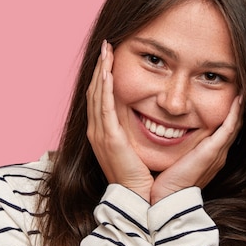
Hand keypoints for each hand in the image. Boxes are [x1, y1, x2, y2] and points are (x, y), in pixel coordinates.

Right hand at [86, 40, 153, 200]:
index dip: (103, 77)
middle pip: (94, 92)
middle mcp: (97, 132)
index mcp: (104, 134)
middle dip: (99, 67)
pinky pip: (104, 105)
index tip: (110, 58)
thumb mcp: (137, 149)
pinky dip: (103, 86)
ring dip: (100, 70)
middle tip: (106, 46)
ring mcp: (100, 134)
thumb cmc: (143, 177)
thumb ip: (137, 132)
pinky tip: (107, 69)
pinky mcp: (108, 137)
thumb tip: (151, 118)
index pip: (100, 98)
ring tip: (106, 50)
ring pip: (96, 94)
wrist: (140, 199)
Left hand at [150, 94, 242, 203]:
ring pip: (234, 125)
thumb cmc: (164, 182)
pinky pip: (229, 128)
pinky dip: (235, 112)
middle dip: (237, 107)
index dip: (227, 114)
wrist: (166, 199)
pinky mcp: (213, 152)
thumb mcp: (171, 159)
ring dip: (240, 107)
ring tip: (244, 89)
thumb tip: (161, 132)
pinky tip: (239, 98)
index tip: (228, 96)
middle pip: (233, 126)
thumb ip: (173, 148)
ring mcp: (217, 153)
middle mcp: (217, 154)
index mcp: (209, 156)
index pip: (222, 131)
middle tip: (241, 89)